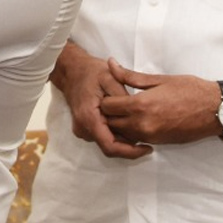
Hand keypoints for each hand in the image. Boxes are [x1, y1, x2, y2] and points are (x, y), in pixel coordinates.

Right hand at [51, 42, 150, 159]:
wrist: (72, 70)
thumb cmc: (92, 72)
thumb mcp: (111, 78)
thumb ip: (123, 98)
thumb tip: (137, 117)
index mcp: (89, 118)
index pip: (110, 146)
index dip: (131, 152)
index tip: (148, 149)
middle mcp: (83, 128)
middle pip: (111, 147)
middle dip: (130, 145)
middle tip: (150, 137)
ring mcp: (82, 130)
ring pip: (108, 143)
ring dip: (124, 139)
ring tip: (139, 126)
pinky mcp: (85, 128)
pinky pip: (104, 137)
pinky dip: (117, 134)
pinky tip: (127, 123)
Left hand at [100, 60, 220, 147]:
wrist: (216, 110)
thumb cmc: (190, 90)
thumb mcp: (159, 79)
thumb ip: (130, 75)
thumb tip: (111, 65)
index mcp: (140, 105)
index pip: (106, 106)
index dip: (106, 98)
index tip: (111, 92)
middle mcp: (142, 124)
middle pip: (110, 122)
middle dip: (109, 113)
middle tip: (115, 101)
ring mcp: (150, 136)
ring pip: (121, 133)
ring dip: (119, 123)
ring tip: (125, 110)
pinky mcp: (158, 142)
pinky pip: (135, 138)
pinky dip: (131, 130)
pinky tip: (138, 118)